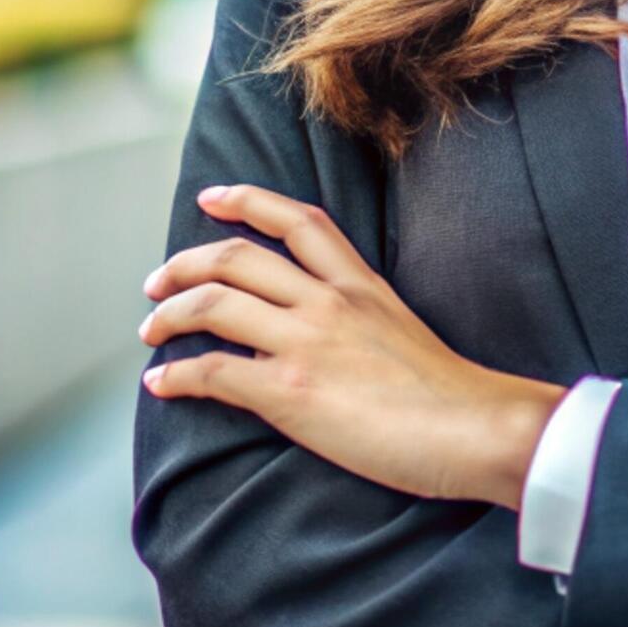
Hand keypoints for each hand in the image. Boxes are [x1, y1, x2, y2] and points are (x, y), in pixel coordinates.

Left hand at [139, 183, 562, 508]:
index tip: (210, 197)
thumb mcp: (405, 332)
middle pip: (236, 257)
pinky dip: (176, 375)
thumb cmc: (453, 397)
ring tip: (151, 331)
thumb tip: (330, 336)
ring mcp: (308, 344)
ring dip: (169, 315)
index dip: (246, 201)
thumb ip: (363, 320)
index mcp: (361, 284)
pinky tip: (161, 384)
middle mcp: (329, 302)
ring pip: (214, 304)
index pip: (298, 220)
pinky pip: (213, 371)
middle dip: (184, 264)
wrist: (476, 429)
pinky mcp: (292, 393)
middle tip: (157, 284)